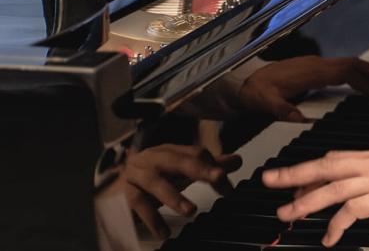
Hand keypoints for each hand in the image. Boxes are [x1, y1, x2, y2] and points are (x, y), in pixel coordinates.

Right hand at [122, 144, 241, 238]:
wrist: (116, 182)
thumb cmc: (156, 175)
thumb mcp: (183, 170)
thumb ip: (209, 166)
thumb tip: (236, 161)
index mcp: (171, 151)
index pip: (196, 154)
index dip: (213, 166)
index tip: (226, 182)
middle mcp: (153, 158)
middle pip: (176, 160)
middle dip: (199, 168)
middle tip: (219, 178)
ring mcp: (137, 175)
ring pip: (155, 182)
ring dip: (174, 196)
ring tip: (190, 211)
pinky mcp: (125, 193)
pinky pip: (137, 204)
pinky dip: (151, 218)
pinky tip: (163, 232)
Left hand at [237, 56, 368, 121]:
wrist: (243, 81)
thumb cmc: (254, 91)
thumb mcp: (264, 102)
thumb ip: (280, 109)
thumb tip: (296, 116)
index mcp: (310, 72)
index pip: (345, 69)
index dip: (367, 73)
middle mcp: (315, 66)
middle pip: (352, 65)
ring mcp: (315, 66)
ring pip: (347, 67)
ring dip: (365, 74)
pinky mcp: (313, 71)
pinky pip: (340, 70)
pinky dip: (354, 76)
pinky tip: (359, 85)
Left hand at [264, 151, 368, 245]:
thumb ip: (368, 179)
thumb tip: (341, 189)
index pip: (332, 159)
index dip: (307, 169)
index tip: (286, 180)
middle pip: (326, 167)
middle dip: (294, 174)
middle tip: (271, 181)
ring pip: (333, 188)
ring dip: (306, 202)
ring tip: (288, 214)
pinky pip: (351, 209)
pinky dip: (335, 224)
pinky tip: (329, 236)